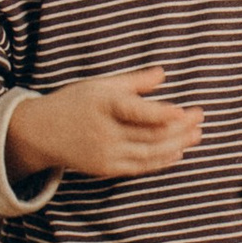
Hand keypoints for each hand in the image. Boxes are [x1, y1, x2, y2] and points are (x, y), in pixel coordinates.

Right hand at [7, 65, 203, 180]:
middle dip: (179, 128)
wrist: (41, 132)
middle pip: (149, 134)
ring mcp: (105, 153)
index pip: (137, 111)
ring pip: (149, 153)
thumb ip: (134, 81)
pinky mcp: (106, 168)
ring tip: (197, 134)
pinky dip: (161, 161)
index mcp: (103, 105)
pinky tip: (179, 152)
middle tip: (200, 118)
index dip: (162, 113)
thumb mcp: (101, 85)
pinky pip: (139, 167)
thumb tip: (163, 73)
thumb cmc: (75, 102)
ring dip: (176, 145)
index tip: (185, 110)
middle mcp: (104, 132)